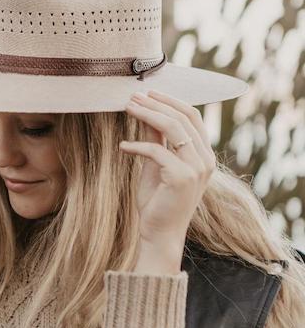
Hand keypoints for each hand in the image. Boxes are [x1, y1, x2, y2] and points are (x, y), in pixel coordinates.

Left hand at [119, 89, 215, 262]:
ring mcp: (197, 169)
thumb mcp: (155, 165)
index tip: (147, 94)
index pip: (192, 116)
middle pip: (183, 117)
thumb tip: (146, 113)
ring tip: (128, 109)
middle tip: (132, 97)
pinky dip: (137, 146)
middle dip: (156, 103)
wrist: (159, 234)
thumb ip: (155, 140)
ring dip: (148, 115)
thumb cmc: (157, 202)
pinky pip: (157, 151)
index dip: (170, 101)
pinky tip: (122, 147)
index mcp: (204, 155)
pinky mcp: (182, 178)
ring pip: (173, 128)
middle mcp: (205, 160)